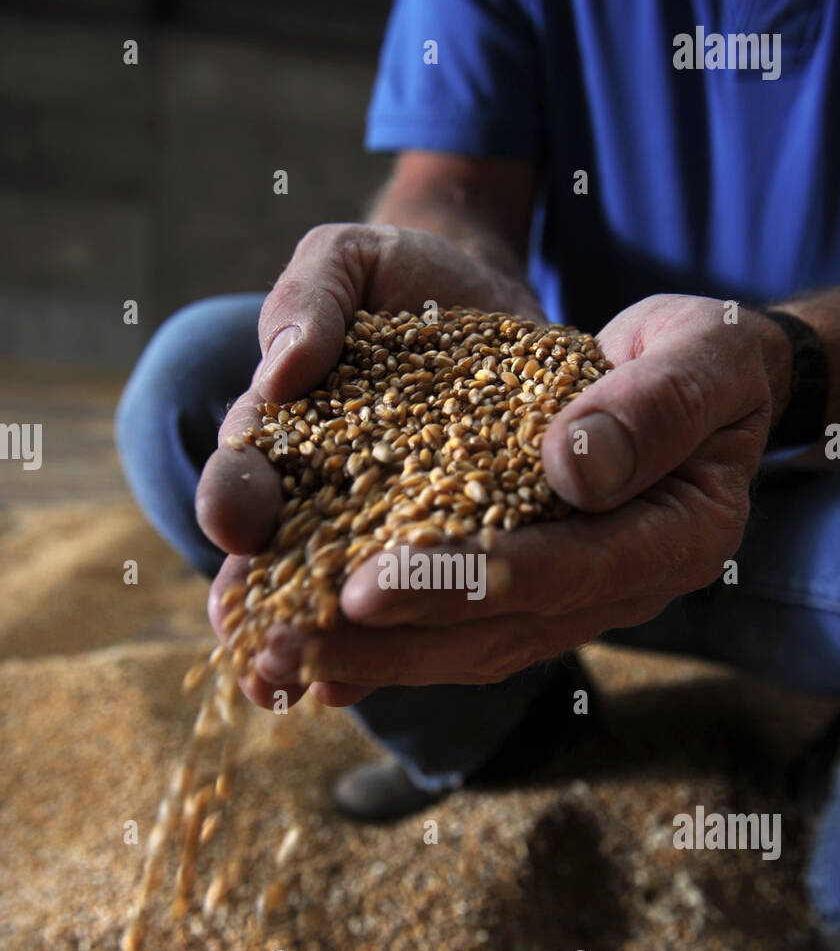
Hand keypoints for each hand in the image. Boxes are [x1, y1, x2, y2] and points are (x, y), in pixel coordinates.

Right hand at [195, 221, 544, 708]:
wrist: (492, 302)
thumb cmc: (404, 281)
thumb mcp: (351, 262)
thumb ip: (310, 298)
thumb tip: (283, 370)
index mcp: (282, 433)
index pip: (246, 471)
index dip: (235, 498)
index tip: (236, 520)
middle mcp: (321, 497)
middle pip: (282, 561)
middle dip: (270, 608)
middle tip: (260, 652)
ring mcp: (382, 534)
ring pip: (342, 601)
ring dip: (322, 648)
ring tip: (308, 686)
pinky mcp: (447, 554)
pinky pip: (417, 610)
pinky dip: (392, 646)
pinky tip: (363, 688)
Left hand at [253, 293, 790, 699]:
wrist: (695, 376)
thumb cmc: (699, 351)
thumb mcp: (700, 349)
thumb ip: (655, 403)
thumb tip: (571, 471)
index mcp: (678, 536)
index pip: (566, 569)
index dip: (466, 581)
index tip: (367, 589)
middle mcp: (623, 587)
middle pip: (500, 630)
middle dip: (389, 640)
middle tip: (290, 644)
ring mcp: (575, 599)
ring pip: (469, 646)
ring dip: (371, 657)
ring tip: (278, 659)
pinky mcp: (532, 592)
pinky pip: (459, 631)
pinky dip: (388, 644)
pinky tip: (315, 659)